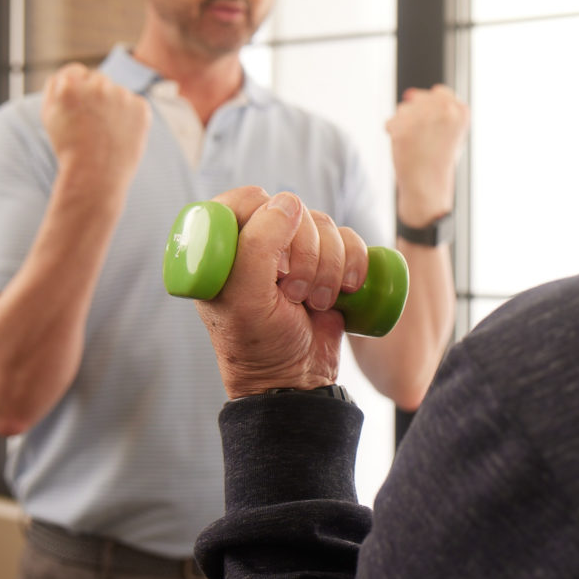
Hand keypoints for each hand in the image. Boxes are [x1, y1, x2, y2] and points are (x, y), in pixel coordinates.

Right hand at [42, 63, 150, 194]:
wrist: (96, 175)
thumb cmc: (69, 147)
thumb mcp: (49, 114)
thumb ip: (56, 87)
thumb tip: (69, 74)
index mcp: (69, 84)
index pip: (75, 71)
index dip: (76, 90)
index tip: (78, 107)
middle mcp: (96, 84)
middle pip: (97, 79)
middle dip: (95, 96)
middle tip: (91, 123)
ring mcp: (121, 95)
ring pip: (117, 92)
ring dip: (113, 105)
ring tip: (105, 132)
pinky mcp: (141, 107)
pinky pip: (134, 105)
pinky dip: (129, 117)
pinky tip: (120, 134)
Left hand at [195, 186, 370, 398]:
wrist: (296, 380)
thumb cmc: (257, 343)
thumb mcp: (245, 297)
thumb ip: (258, 245)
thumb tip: (288, 204)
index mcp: (224, 244)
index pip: (246, 198)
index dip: (267, 221)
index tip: (272, 263)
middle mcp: (258, 241)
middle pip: (293, 209)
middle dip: (304, 254)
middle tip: (292, 293)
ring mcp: (295, 252)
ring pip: (325, 224)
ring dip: (329, 266)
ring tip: (315, 302)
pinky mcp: (328, 263)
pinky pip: (351, 240)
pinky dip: (354, 263)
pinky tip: (344, 292)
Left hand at [386, 84, 469, 226]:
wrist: (428, 188)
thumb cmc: (439, 160)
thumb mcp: (450, 130)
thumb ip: (435, 107)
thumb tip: (408, 94)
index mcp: (461, 111)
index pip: (440, 92)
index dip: (432, 110)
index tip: (433, 128)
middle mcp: (445, 111)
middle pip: (419, 99)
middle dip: (416, 117)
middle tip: (423, 140)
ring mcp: (423, 119)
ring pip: (403, 109)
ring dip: (404, 125)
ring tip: (416, 146)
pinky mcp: (402, 129)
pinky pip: (390, 123)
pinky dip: (393, 135)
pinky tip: (405, 149)